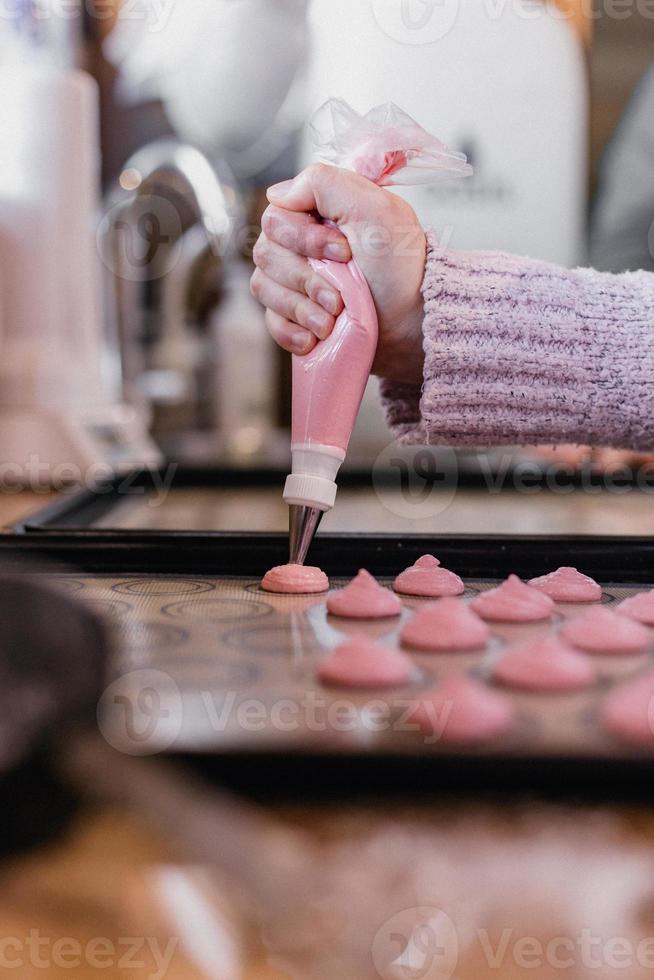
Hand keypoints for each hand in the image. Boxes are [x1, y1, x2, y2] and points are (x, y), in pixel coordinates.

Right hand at [250, 163, 426, 384]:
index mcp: (315, 214)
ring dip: (303, 308)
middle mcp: (298, 245)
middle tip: (340, 295)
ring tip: (335, 317)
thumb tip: (279, 193)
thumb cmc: (401, 269)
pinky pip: (272, 322)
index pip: (276, 216)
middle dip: (306, 279)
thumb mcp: (376, 210)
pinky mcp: (293, 316)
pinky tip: (316, 337)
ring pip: (265, 288)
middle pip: (266, 254)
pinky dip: (293, 332)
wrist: (411, 323)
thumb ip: (326, 184)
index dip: (305, 239)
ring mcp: (292, 282)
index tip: (344, 252)